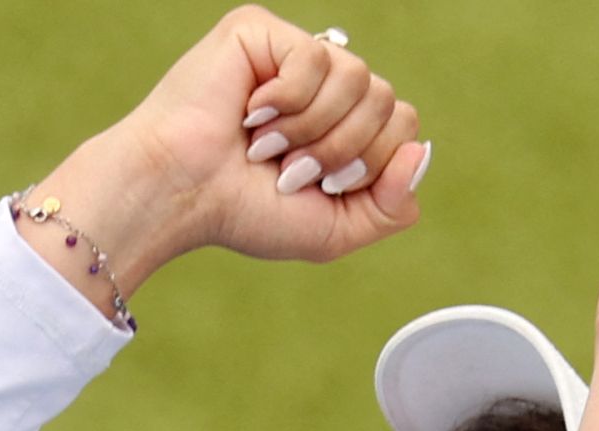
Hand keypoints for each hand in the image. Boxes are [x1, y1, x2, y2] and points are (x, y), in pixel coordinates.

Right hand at [27, 8, 429, 298]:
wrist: (179, 196)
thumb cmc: (240, 213)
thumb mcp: (332, 229)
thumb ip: (391, 206)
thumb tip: (419, 151)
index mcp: (338, 123)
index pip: (401, 126)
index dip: (372, 164)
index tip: (318, 187)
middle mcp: (320, 84)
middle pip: (387, 101)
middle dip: (342, 151)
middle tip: (287, 171)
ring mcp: (291, 54)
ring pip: (359, 79)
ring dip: (313, 130)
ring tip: (265, 146)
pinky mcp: (261, 32)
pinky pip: (317, 57)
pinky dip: (288, 101)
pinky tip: (250, 114)